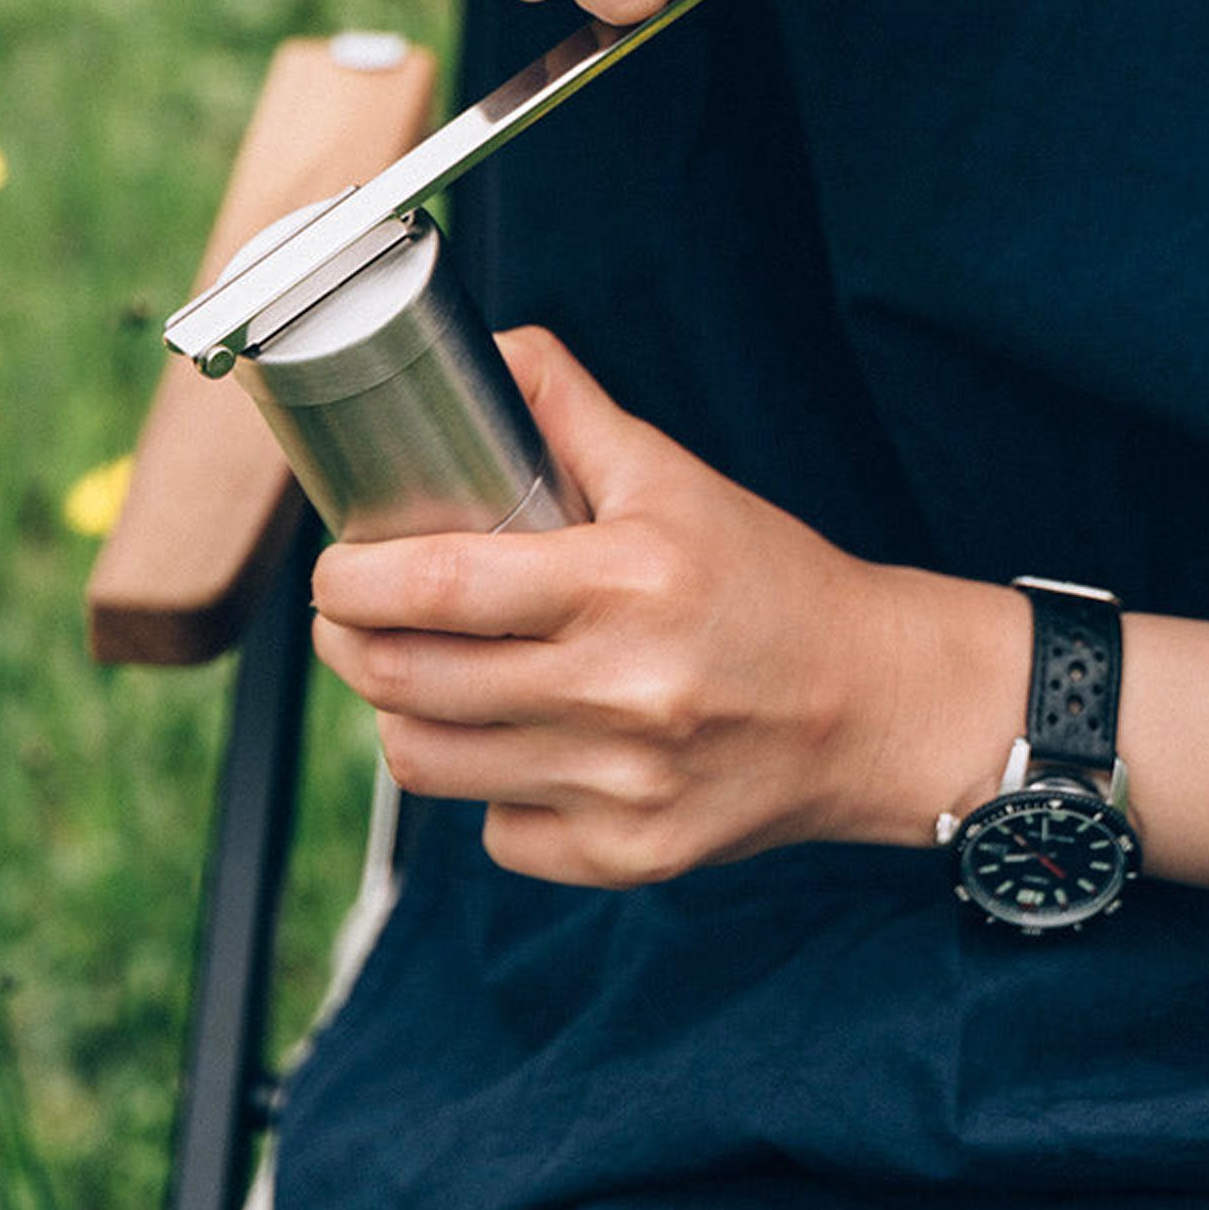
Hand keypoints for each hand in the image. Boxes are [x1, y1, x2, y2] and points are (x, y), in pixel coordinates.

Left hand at [312, 327, 1022, 887]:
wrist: (874, 704)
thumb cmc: (767, 579)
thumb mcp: (673, 476)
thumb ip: (569, 408)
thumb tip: (489, 353)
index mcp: (623, 582)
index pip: (436, 584)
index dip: (352, 579)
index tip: (334, 567)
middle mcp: (620, 691)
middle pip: (407, 682)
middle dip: (347, 644)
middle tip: (349, 618)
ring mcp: (622, 786)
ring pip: (428, 764)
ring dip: (400, 715)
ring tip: (418, 677)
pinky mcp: (630, 856)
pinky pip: (496, 831)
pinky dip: (486, 790)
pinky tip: (518, 745)